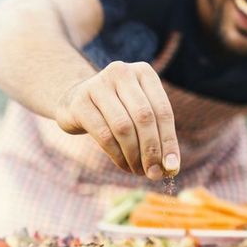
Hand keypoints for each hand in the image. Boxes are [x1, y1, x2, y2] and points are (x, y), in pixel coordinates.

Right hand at [54, 61, 179, 179]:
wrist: (74, 101)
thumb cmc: (116, 110)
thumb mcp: (139, 114)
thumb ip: (157, 135)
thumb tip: (171, 167)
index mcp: (143, 72)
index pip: (163, 110)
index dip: (169, 141)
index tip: (172, 167)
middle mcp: (121, 72)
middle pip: (144, 118)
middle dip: (151, 150)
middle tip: (154, 173)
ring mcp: (98, 85)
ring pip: (124, 127)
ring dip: (134, 155)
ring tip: (138, 170)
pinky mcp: (80, 102)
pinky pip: (104, 135)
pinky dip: (117, 155)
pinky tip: (124, 165)